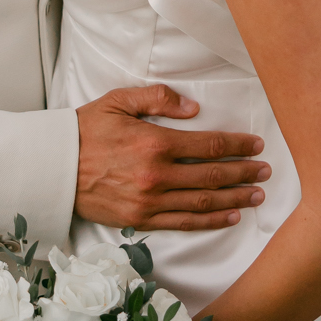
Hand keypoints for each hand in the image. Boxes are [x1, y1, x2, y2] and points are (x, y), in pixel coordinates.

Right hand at [74, 83, 270, 230]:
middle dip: (244, 173)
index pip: (208, 146)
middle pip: (213, 176)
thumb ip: (158, 98)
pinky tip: (229, 217)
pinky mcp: (141, 220)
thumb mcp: (119, 100)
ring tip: (257, 195)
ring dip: (235, 199)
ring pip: (203, 202)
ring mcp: (150, 201)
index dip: (237, 145)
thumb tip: (194, 107)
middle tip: (266, 171)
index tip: (256, 144)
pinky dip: (210, 221)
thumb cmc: (86, 130)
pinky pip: (183, 222)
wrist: (54, 167)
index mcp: (154, 142)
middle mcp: (156, 175)